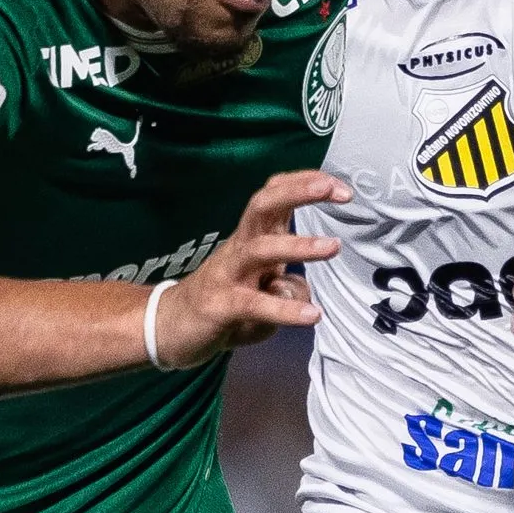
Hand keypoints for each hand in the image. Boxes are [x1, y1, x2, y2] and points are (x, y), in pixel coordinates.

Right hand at [151, 171, 347, 369]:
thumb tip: (301, 290)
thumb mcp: (265, 295)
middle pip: (264, 205)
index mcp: (253, 238)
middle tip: (332, 189)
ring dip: (298, 244)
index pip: (275, 196)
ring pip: (261, 248)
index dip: (305, 184)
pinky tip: (311, 316)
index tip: (342, 189)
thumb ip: (289, 288)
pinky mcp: (220, 305)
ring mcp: (227, 274)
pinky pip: (254, 303)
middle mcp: (240, 248)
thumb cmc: (224, 303)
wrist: (171, 328)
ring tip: (332, 246)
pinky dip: (285, 309)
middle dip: (298, 191)